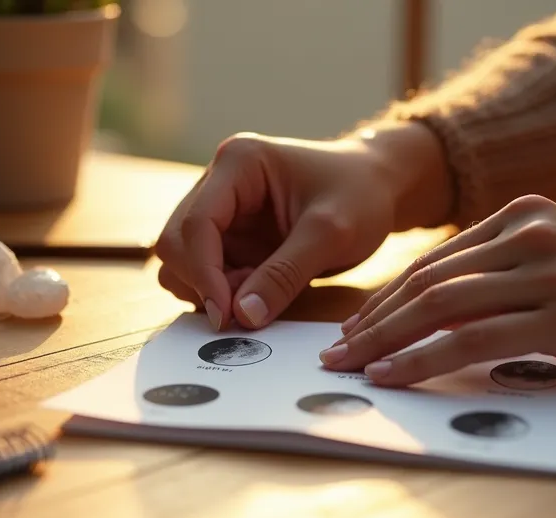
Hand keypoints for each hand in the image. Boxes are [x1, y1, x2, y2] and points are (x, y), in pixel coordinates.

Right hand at [155, 120, 451, 330]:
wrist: (379, 187)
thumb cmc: (361, 195)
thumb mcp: (331, 234)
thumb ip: (286, 274)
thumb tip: (242, 316)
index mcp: (238, 163)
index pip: (195, 224)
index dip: (203, 273)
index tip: (227, 315)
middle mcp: (217, 183)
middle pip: (175, 243)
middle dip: (203, 283)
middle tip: (244, 310)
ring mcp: (220, 211)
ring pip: (183, 263)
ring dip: (211, 290)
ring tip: (261, 294)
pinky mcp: (228, 237)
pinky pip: (205, 274)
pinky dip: (223, 293)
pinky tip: (261, 291)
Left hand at [319, 195, 555, 385]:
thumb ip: (511, 273)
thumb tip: (445, 314)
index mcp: (525, 215)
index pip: (435, 261)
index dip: (386, 298)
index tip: (355, 328)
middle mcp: (530, 235)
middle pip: (427, 281)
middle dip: (372, 320)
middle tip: (334, 353)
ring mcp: (548, 272)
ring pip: (441, 308)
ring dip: (384, 341)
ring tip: (349, 369)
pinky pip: (474, 339)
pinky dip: (424, 359)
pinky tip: (393, 374)